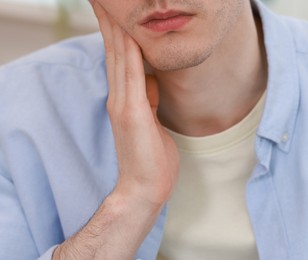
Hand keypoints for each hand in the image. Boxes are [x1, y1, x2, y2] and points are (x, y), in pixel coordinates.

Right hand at [91, 0, 179, 205]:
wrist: (144, 188)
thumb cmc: (151, 159)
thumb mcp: (152, 122)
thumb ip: (148, 99)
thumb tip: (151, 82)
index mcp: (125, 99)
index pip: (120, 58)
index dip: (117, 32)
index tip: (116, 11)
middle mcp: (119, 97)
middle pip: (115, 50)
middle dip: (112, 21)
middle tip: (105, 0)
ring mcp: (123, 103)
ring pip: (120, 56)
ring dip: (117, 27)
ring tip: (110, 4)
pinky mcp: (132, 112)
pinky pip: (132, 73)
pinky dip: (130, 50)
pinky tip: (130, 31)